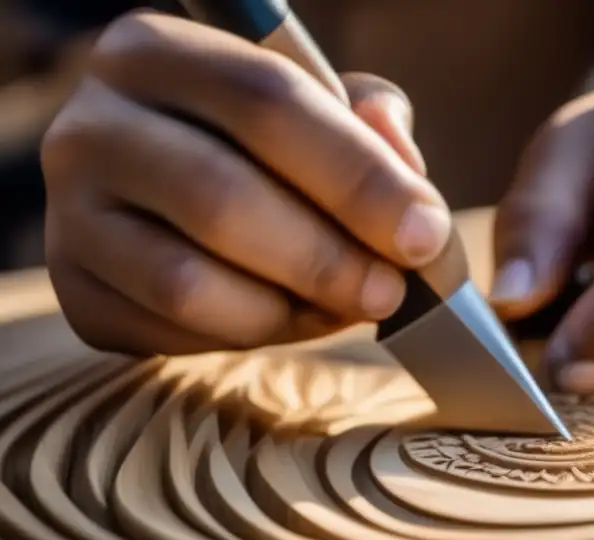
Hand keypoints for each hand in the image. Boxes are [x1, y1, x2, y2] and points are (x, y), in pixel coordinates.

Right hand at [43, 11, 448, 355]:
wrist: (172, 201)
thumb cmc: (264, 149)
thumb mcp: (321, 111)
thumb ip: (369, 126)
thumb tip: (404, 168)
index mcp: (156, 51)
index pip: (267, 102)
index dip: (358, 177)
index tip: (423, 234)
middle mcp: (93, 125)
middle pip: (221, 198)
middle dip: (327, 259)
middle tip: (390, 291)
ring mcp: (71, 213)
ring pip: (188, 281)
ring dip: (288, 309)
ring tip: (344, 306)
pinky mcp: (75, 289)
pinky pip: (171, 331)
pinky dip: (246, 335)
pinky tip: (285, 316)